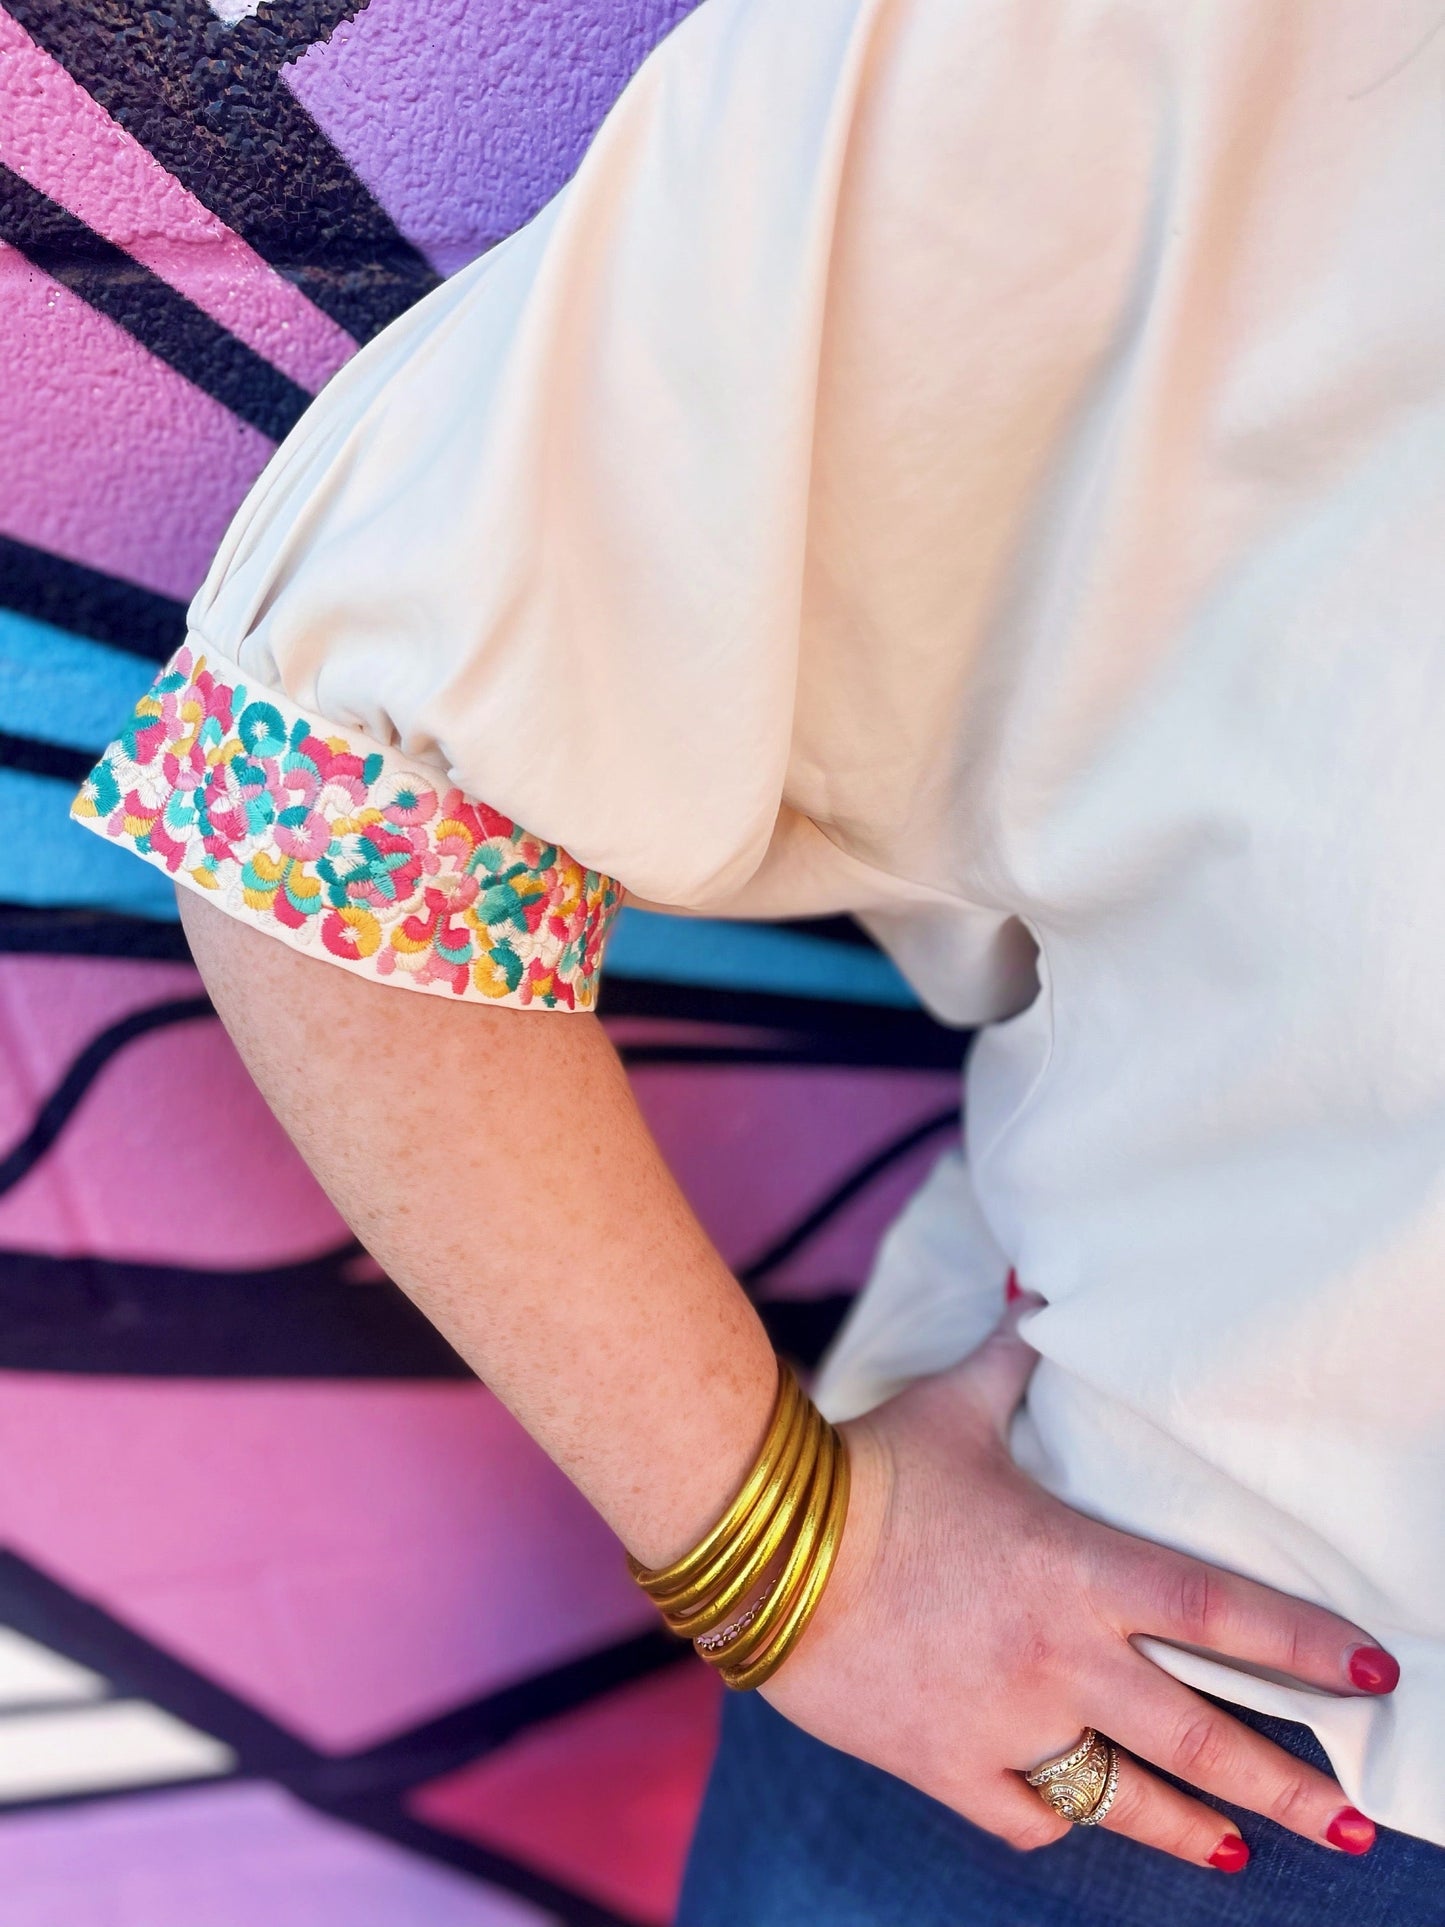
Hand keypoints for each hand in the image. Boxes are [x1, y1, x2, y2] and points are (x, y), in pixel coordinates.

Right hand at [762, 1293, 1396, 1870]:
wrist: (768, 1548)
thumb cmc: (872, 1469)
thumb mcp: (952, 1405)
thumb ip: (1012, 1356)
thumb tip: (1036, 1290)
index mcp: (1078, 1569)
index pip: (1223, 1614)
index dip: (1308, 1648)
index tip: (1374, 1676)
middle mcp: (1060, 1659)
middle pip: (1202, 1739)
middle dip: (1287, 1787)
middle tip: (1348, 1825)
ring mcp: (1007, 1723)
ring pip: (1127, 1800)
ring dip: (1195, 1827)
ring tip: (1240, 1850)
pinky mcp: (948, 1767)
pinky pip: (1028, 1815)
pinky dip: (1058, 1814)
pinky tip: (1077, 1811)